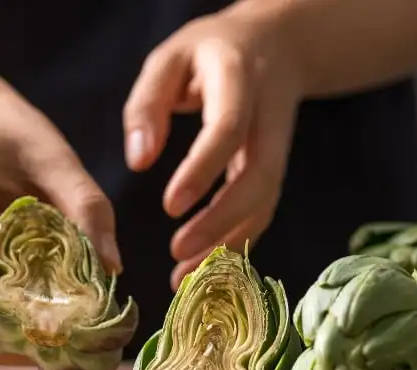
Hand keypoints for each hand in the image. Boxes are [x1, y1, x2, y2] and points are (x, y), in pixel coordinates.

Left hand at [123, 3, 302, 288]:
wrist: (276, 45)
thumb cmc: (209, 51)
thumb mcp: (170, 58)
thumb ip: (148, 104)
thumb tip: (138, 161)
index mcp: (239, 80)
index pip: (228, 130)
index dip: (203, 171)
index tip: (170, 207)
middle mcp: (267, 118)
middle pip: (257, 178)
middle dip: (220, 221)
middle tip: (177, 254)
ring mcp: (278, 147)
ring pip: (265, 203)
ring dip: (229, 243)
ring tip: (184, 276)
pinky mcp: (276, 169)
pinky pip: (263, 210)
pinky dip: (237, 242)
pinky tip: (206, 264)